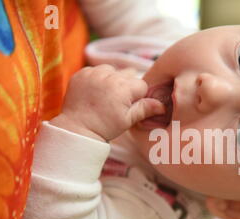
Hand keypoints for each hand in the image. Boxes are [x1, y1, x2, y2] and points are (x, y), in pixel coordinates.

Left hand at [50, 64, 164, 141]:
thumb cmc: (104, 127)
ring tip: (105, 96)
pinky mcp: (81, 73)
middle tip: (117, 102)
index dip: (138, 96)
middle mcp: (109, 76)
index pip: (141, 84)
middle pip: (128, 74)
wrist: (77, 129)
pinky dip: (97, 78)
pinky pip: (96, 70)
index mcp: (124, 87)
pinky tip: (94, 93)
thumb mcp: (128, 120)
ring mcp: (94, 73)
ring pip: (112, 70)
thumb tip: (162, 105)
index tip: (129, 106)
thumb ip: (145, 108)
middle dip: (126, 85)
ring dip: (112, 79)